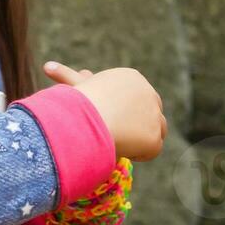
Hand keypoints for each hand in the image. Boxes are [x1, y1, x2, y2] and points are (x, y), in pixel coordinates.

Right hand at [43, 61, 165, 161]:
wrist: (87, 118)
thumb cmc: (76, 103)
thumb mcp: (77, 86)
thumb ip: (79, 81)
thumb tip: (67, 71)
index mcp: (132, 77)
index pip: (136, 93)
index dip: (129, 107)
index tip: (119, 117)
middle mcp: (148, 93)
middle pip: (152, 108)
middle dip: (145, 118)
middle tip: (137, 130)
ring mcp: (154, 115)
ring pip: (158, 127)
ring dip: (147, 136)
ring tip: (136, 143)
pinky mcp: (154, 138)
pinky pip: (153, 148)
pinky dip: (141, 153)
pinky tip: (128, 154)